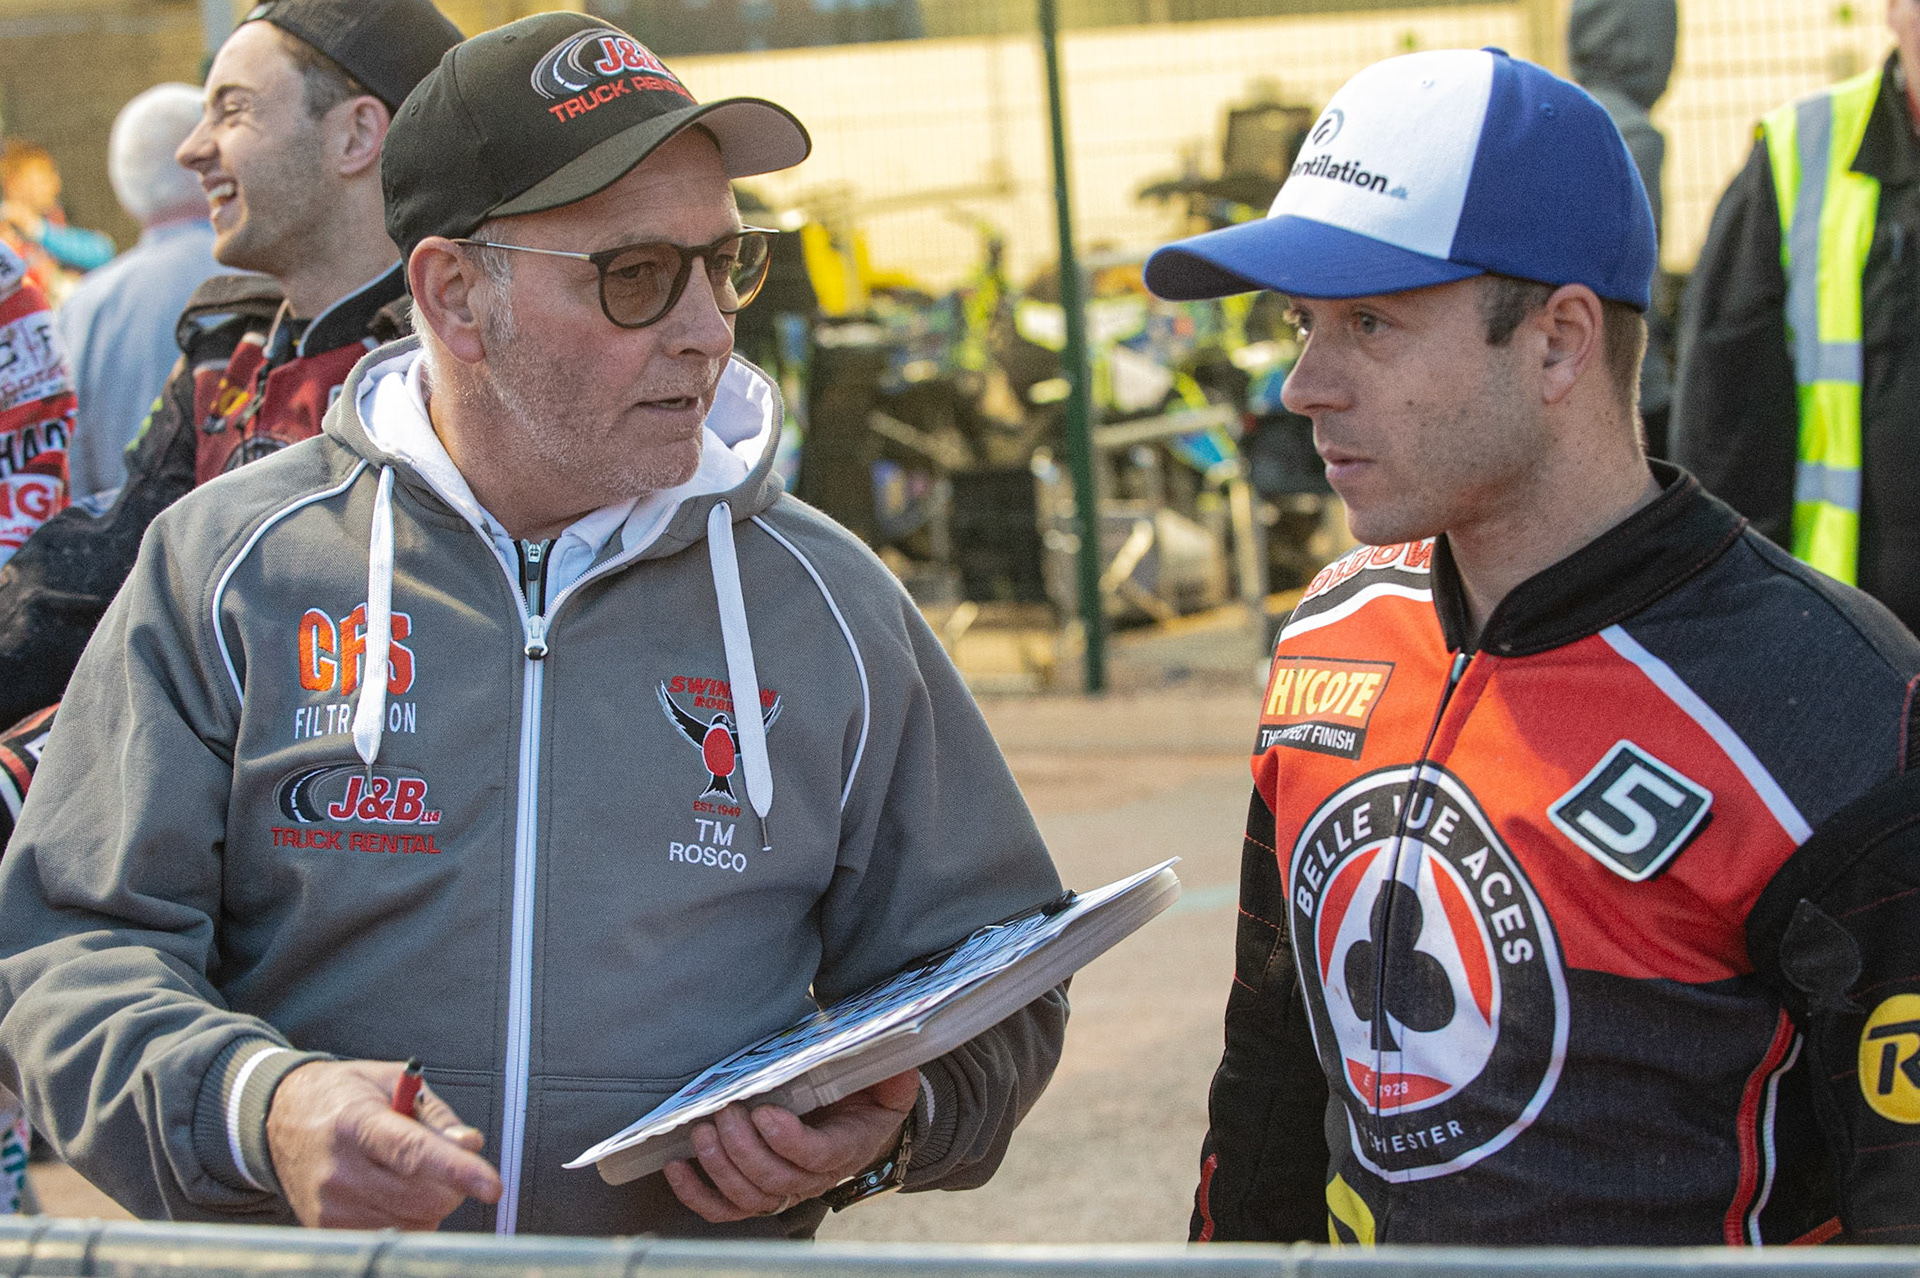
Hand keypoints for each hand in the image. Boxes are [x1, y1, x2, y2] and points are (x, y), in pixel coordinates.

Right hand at [265, 1059, 501, 1228]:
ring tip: (406, 1171)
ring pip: (415, 1222)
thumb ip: (436, 1114)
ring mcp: (330, 1206)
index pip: (413, 1153)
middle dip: (452, 1183)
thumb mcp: (391, 1082)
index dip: (457, 1170)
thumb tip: (470, 1144)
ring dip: (431, 1202)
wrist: (281, 1117)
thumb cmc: (344, 1097)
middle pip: (422, 1197)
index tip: (492, 1186)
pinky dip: (411, 1219)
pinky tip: (393, 1191)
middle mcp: (339, 1169)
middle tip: (443, 1161)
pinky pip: (394, 1237)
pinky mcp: (327, 1229)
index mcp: (356, 1123)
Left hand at [662, 1068, 918, 1221]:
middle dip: (744, 1149)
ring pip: (748, 1197)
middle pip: (775, 1181)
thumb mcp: (889, 1081)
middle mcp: (812, 1178)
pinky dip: (696, 1193)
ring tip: (703, 1130)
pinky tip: (677, 1166)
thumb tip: (895, 1055)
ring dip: (720, 1166)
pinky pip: (724, 1208)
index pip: (815, 1158)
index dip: (788, 1141)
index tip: (765, 1113)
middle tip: (726, 1113)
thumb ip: (893, 1071)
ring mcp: (782, 1188)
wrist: (856, 1121)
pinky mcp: (755, 1191)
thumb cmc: (866, 1095)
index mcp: (844, 1148)